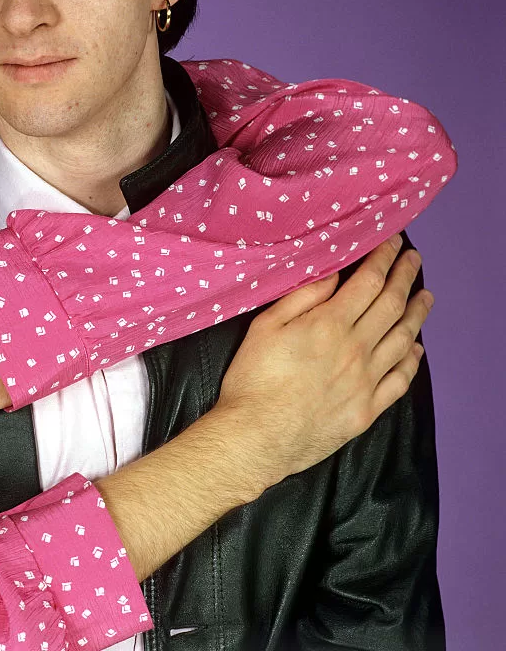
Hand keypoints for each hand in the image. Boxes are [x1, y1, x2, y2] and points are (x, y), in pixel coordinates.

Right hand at [217, 234, 431, 491]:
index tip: (393, 242)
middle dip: (404, 277)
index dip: (383, 259)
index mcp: (329, 325)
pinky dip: (412, 360)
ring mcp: (366, 381)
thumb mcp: (265, 327)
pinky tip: (416, 348)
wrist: (257, 437)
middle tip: (413, 260)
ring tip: (425, 297)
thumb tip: (332, 274)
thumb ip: (301, 298)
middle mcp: (356, 349)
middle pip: (391, 306)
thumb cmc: (253, 378)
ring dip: (417, 314)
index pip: (368, 283)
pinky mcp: (367, 409)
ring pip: (402, 340)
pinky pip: (399, 380)